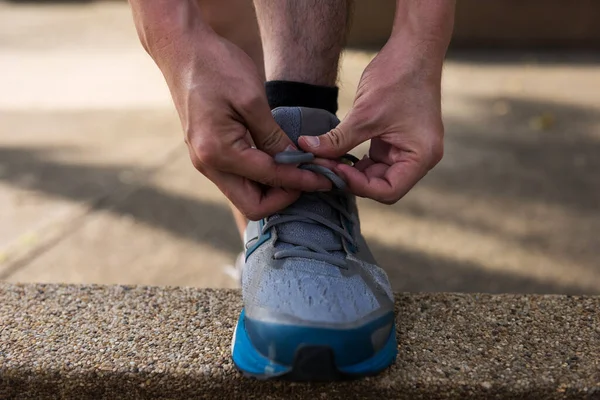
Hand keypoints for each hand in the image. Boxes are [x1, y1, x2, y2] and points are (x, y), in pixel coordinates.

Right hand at [151, 32, 331, 219]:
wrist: (181, 49)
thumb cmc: (216, 66)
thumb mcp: (252, 99)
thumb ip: (273, 137)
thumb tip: (296, 162)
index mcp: (218, 152)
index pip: (269, 180)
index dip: (301, 181)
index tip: (326, 178)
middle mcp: (208, 164)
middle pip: (253, 205)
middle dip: (285, 196)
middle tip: (311, 178)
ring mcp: (206, 161)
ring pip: (246, 194)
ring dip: (274, 188)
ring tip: (301, 170)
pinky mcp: (209, 153)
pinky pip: (239, 178)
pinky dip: (262, 176)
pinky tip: (281, 160)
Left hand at [298, 41, 443, 203]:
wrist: (413, 48)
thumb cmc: (397, 78)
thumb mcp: (365, 114)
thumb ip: (337, 139)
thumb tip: (306, 150)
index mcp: (421, 157)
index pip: (388, 192)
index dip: (358, 186)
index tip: (333, 171)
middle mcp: (419, 158)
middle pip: (381, 187)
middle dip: (351, 180)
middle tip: (322, 166)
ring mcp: (408, 150)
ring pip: (375, 175)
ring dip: (351, 171)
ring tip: (325, 159)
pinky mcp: (396, 141)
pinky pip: (374, 161)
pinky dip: (355, 160)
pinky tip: (335, 153)